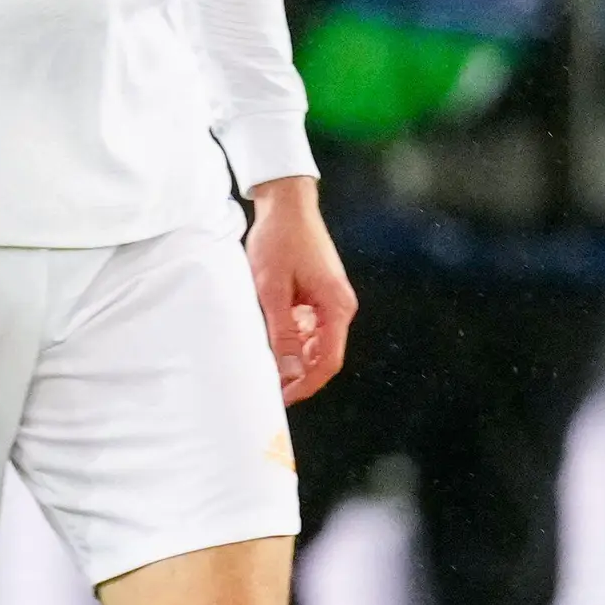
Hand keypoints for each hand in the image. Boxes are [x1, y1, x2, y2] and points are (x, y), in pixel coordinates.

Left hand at [245, 176, 355, 404]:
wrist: (285, 204)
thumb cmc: (279, 241)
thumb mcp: (272, 291)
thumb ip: (283, 334)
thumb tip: (290, 372)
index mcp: (336, 307)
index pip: (327, 362)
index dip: (305, 386)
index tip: (281, 399)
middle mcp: (339, 307)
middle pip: (323, 357)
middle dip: (298, 376)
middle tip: (268, 390)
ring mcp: (330, 301)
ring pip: (315, 344)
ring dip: (293, 358)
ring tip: (265, 368)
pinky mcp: (318, 295)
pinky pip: (308, 328)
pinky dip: (292, 339)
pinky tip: (270, 342)